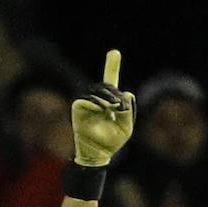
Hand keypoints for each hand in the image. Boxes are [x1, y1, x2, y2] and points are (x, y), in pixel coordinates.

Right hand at [72, 49, 135, 166]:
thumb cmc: (112, 142)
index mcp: (110, 102)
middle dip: (115, 93)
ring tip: (113, 108)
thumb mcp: (126, 127)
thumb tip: (126, 92)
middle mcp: (98, 99)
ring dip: (108, 97)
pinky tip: (102, 110)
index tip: (114, 52)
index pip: (111, 80)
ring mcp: (87, 102)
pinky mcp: (78, 107)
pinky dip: (96, 103)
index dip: (112, 66)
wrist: (99, 153)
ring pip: (98, 90)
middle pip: (107, 85)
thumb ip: (129, 110)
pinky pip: (86, 99)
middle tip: (120, 106)